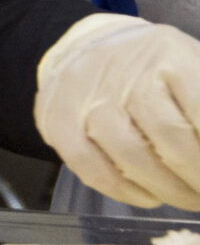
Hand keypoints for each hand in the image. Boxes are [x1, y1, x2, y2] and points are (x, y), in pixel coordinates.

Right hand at [37, 15, 199, 208]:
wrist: (87, 46)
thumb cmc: (158, 67)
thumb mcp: (198, 69)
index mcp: (170, 56)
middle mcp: (124, 73)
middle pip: (171, 141)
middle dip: (199, 180)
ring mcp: (86, 98)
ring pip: (132, 158)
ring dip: (169, 191)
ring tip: (188, 199)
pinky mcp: (58, 121)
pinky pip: (92, 169)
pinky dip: (125, 191)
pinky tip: (149, 195)